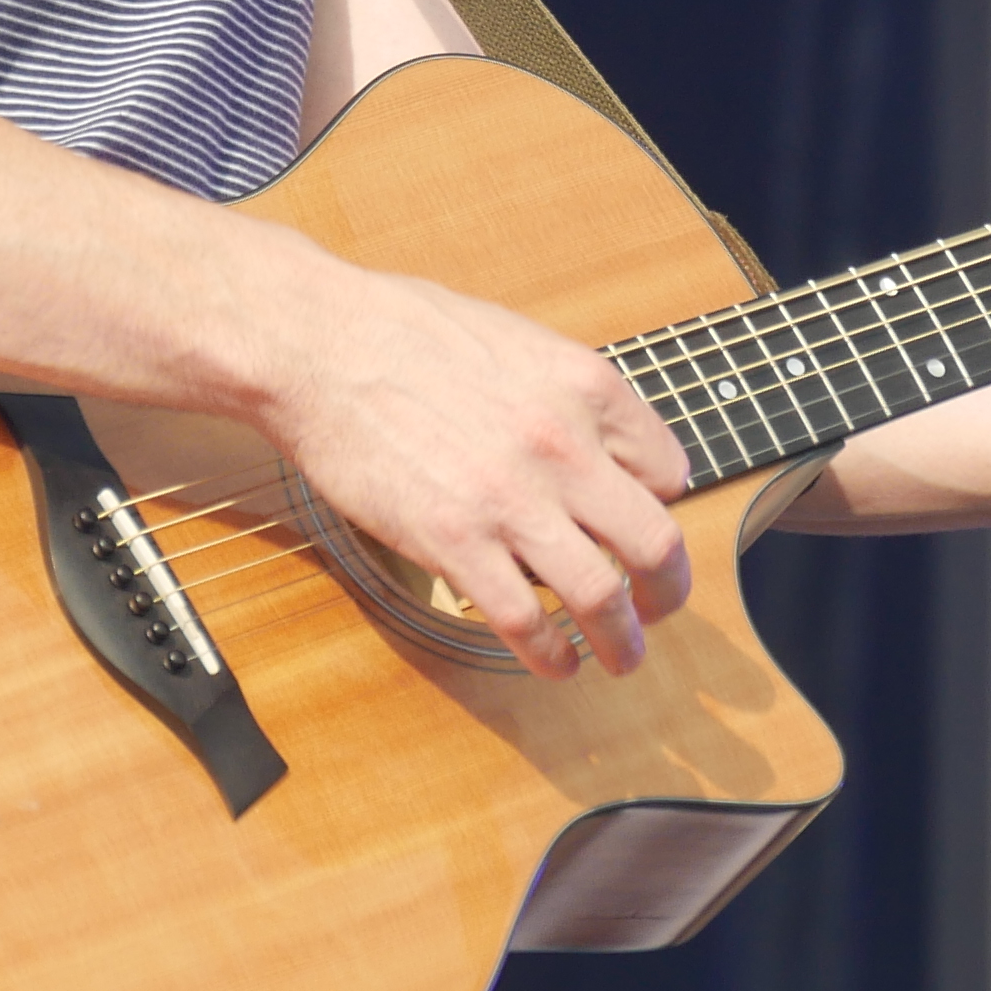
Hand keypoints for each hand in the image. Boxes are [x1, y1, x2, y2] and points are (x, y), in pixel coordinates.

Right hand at [250, 263, 694, 679]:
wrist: (321, 344)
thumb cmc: (405, 329)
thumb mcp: (518, 338)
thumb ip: (567, 392)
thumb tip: (600, 437)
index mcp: (586, 387)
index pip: (669, 470)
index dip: (662, 506)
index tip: (642, 525)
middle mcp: (564, 447)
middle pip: (657, 543)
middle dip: (668, 590)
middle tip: (659, 607)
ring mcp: (511, 500)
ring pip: (602, 598)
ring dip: (623, 641)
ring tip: (622, 656)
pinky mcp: (454, 543)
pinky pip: (524, 621)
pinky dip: (550, 655)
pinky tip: (554, 662)